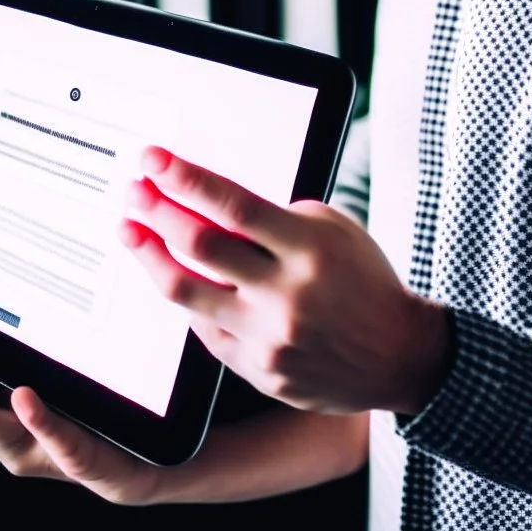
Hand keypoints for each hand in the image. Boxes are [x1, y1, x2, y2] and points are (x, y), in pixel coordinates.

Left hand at [121, 147, 452, 415]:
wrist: (401, 356)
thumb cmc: (365, 282)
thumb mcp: (334, 230)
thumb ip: (275, 218)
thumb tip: (207, 203)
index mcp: (309, 249)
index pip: (233, 204)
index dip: (184, 178)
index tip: (153, 159)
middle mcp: (286, 294)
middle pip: (199, 246)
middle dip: (156, 211)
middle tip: (134, 190)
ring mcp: (269, 338)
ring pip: (186, 292)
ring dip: (148, 256)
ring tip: (130, 231)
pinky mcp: (258, 370)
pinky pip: (204, 331)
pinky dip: (190, 300)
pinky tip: (177, 278)